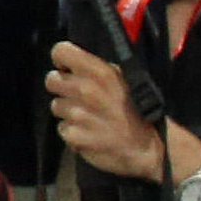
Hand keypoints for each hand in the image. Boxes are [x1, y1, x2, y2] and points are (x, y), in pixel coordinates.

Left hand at [44, 40, 187, 187]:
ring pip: (56, 106)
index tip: (70, 71)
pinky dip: (73, 132)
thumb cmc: (139, 113)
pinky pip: (62, 129)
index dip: (63, 61)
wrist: (149, 148)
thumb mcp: (125, 81)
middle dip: (63, 88)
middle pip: (51, 80)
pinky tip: (90, 133)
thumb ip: (99, 70)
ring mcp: (78, 114)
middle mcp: (86, 90)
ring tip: (90, 118)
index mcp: (100, 72)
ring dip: (69, 112)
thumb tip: (74, 65)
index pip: (61, 51)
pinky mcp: (74, 136)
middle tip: (80, 97)